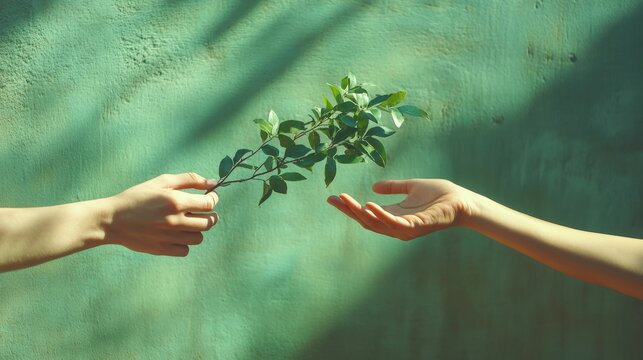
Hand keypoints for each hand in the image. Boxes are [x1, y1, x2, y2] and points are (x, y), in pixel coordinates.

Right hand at [104, 173, 219, 255]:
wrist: (111, 220)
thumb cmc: (137, 197)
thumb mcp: (161, 182)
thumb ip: (189, 180)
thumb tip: (213, 182)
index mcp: (176, 202)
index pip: (209, 204)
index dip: (213, 199)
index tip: (210, 197)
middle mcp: (175, 221)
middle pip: (208, 222)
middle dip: (209, 215)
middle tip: (202, 211)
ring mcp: (170, 238)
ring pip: (199, 237)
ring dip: (196, 229)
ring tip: (186, 222)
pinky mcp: (163, 250)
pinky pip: (186, 250)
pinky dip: (184, 243)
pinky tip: (176, 234)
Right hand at [327, 179, 478, 239]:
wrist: (463, 201)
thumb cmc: (440, 195)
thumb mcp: (411, 187)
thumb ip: (394, 188)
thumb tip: (374, 187)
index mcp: (394, 216)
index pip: (366, 214)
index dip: (349, 207)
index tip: (332, 197)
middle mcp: (397, 226)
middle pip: (367, 221)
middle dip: (349, 210)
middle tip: (333, 199)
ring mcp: (406, 228)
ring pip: (377, 223)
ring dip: (360, 213)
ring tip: (346, 201)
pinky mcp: (417, 226)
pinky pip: (395, 223)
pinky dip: (381, 215)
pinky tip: (369, 205)